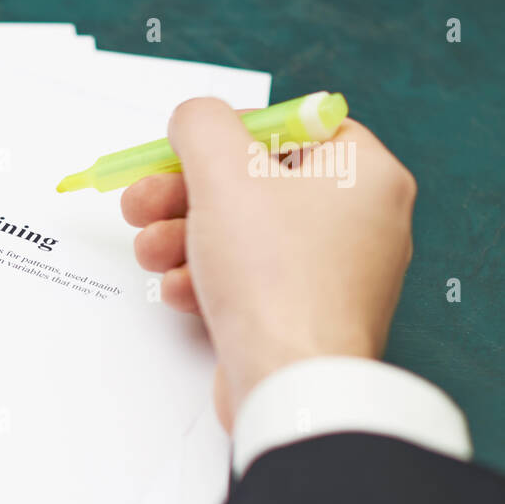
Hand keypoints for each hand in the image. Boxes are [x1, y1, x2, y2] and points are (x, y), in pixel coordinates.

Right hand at [122, 98, 416, 429]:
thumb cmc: (273, 276)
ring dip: (183, 238)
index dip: (232, 133)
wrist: (290, 385)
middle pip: (256, 185)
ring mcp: (333, 276)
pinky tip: (181, 290)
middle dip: (184, 195)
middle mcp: (359, 222)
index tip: (185, 149)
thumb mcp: (222, 173)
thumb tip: (194, 119)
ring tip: (150, 252)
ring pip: (243, 236)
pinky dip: (207, 280)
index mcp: (364, 174)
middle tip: (140, 201)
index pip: (294, 129)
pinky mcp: (303, 318)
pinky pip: (249, 282)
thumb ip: (201, 125)